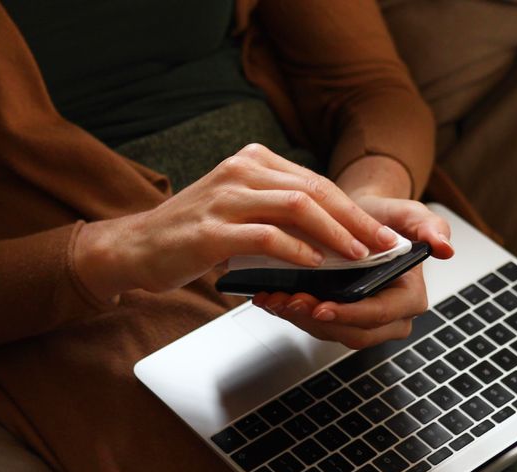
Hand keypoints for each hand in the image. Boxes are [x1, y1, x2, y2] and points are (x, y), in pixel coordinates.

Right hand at [74, 144, 400, 298]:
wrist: (135, 247)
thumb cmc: (188, 235)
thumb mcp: (237, 211)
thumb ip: (277, 215)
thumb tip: (333, 240)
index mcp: (250, 161)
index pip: (314, 181)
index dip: (353, 209)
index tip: (380, 233)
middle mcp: (239, 170)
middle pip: (313, 190)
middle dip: (355, 221)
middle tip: (382, 246)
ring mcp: (224, 197)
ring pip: (297, 207)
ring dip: (335, 234)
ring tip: (358, 257)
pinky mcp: (211, 230)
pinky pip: (266, 236)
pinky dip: (297, 251)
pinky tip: (315, 265)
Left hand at [252, 184, 454, 348]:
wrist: (356, 216)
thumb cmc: (381, 216)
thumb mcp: (407, 213)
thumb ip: (429, 225)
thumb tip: (445, 247)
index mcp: (408, 297)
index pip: (379, 315)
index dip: (350, 314)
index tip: (321, 305)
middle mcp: (386, 317)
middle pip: (351, 331)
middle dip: (316, 320)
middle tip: (287, 301)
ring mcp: (359, 321)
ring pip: (328, 331)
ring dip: (297, 317)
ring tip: (272, 297)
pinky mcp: (335, 318)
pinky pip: (312, 323)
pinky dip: (289, 312)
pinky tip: (269, 296)